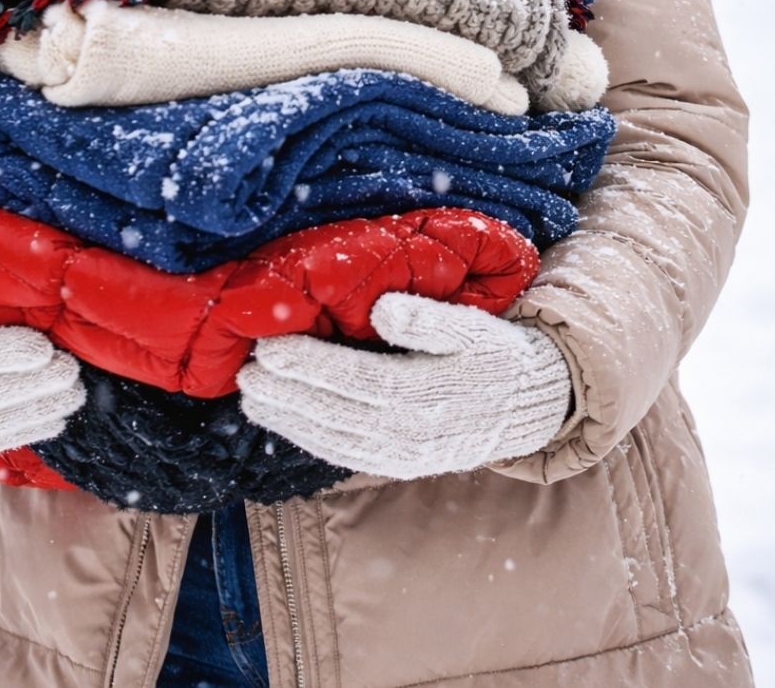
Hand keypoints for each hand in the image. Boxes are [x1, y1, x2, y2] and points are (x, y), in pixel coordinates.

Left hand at [238, 294, 571, 479]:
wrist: (529, 408)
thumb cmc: (494, 356)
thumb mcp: (474, 328)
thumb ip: (430, 320)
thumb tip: (382, 309)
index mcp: (426, 393)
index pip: (355, 379)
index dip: (309, 366)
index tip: (270, 347)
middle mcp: (409, 432)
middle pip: (334, 412)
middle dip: (284, 394)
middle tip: (245, 372)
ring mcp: (402, 456)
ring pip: (332, 439)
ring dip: (286, 420)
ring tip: (250, 397)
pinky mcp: (397, 465)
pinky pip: (344, 456)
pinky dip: (308, 439)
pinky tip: (282, 421)